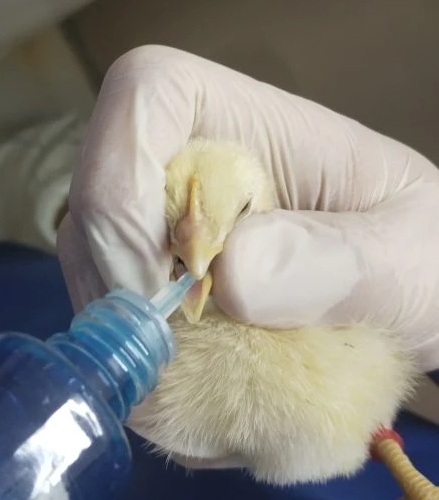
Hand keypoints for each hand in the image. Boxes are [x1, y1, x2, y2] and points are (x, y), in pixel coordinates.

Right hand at [58, 45, 438, 371]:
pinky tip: (214, 407)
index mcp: (244, 119)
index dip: (120, 174)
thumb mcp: (412, 254)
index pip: (143, 91)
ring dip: (136, 349)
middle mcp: (186, 165)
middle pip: (96, 200)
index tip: (164, 278)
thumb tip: (231, 275)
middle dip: (122, 287)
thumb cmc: (426, 255)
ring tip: (219, 396)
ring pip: (95, 276)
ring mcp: (163, 233)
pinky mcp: (161, 295)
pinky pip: (118, 335)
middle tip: (183, 361)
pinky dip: (151, 383)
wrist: (422, 300)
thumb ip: (339, 260)